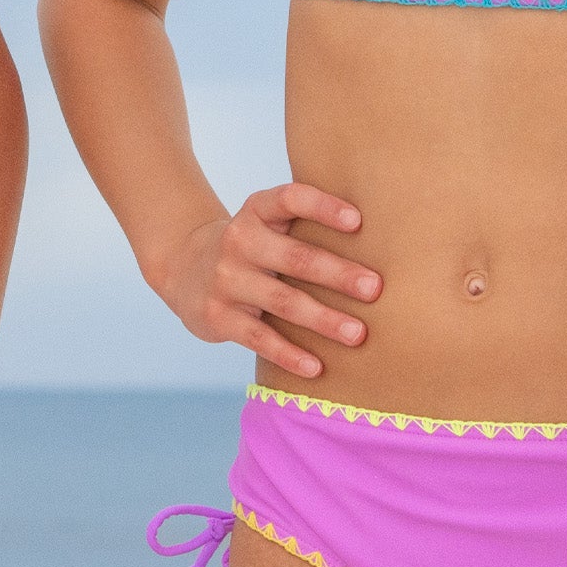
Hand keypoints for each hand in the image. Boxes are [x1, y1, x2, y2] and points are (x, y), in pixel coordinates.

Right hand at [157, 181, 382, 379]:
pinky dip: (290, 354)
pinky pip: (259, 338)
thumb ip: (306, 222)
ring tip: (358, 333)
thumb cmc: (254, 243)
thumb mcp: (269, 220)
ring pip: (282, 302)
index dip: (323, 207)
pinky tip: (317, 367)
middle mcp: (240, 240)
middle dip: (338, 273)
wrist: (185, 266)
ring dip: (323, 319)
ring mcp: (226, 280)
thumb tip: (382, 236)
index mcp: (258, 210)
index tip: (358, 222)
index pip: (291, 198)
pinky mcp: (218, 317)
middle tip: (375, 288)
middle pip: (295, 257)